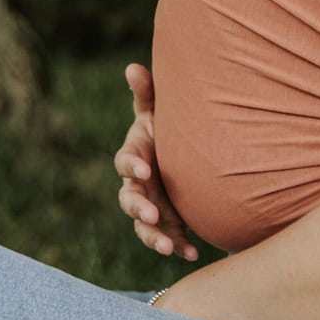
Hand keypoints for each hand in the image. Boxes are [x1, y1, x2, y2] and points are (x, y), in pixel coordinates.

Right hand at [114, 63, 197, 260]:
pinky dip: (179, 246)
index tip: (145, 169)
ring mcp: (153, 206)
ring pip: (145, 227)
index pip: (126, 162)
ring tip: (168, 247)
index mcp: (136, 156)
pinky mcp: (169, 223)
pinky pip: (170, 238)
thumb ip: (148, 93)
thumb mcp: (160, 111)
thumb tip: (133, 67)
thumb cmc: (170, 128)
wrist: (189, 154)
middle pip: (130, 199)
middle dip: (139, 208)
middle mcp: (139, 185)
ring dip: (154, 237)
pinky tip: (193, 253)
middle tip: (151, 215)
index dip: (132, 166)